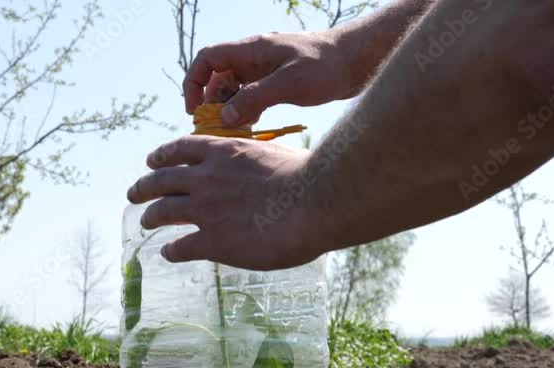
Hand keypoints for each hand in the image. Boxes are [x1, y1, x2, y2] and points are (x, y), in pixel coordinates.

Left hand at [127, 136, 323, 270]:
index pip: (182, 149)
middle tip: (134, 194)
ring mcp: (206, 209)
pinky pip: (181, 246)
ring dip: (150, 216)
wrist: (314, 202)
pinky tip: (168, 252)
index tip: (152, 161)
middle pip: (162, 180)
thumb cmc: (309, 177)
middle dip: (144, 186)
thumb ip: (259, 161)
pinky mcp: (213, 241)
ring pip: (163, 211)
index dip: (162, 156)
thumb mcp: (277, 154)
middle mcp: (207, 177)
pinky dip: (171, 250)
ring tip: (145, 222)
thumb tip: (266, 167)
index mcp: (225, 152)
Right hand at [184, 30, 354, 126]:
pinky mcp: (278, 81)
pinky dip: (246, 110)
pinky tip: (253, 127)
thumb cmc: (327, 66)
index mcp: (251, 50)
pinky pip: (251, 95)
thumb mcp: (289, 83)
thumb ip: (255, 99)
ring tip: (233, 131)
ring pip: (233, 88)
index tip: (195, 110)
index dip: (194, 83)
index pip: (207, 59)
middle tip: (214, 128)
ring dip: (229, 109)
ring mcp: (266, 69)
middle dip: (211, 102)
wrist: (358, 61)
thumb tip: (225, 118)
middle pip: (217, 77)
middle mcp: (254, 57)